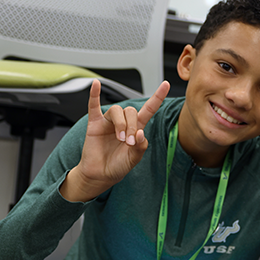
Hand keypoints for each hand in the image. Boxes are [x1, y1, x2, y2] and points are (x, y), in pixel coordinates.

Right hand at [62, 79, 169, 200]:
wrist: (101, 175)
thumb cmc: (118, 166)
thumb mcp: (134, 159)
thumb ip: (140, 147)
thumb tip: (140, 133)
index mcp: (136, 129)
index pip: (149, 109)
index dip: (157, 97)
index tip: (166, 85)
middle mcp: (123, 122)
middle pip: (131, 111)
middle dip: (132, 126)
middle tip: (129, 142)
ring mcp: (109, 122)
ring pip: (117, 110)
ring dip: (121, 123)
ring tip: (120, 138)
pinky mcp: (95, 124)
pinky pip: (94, 106)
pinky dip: (94, 95)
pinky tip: (96, 85)